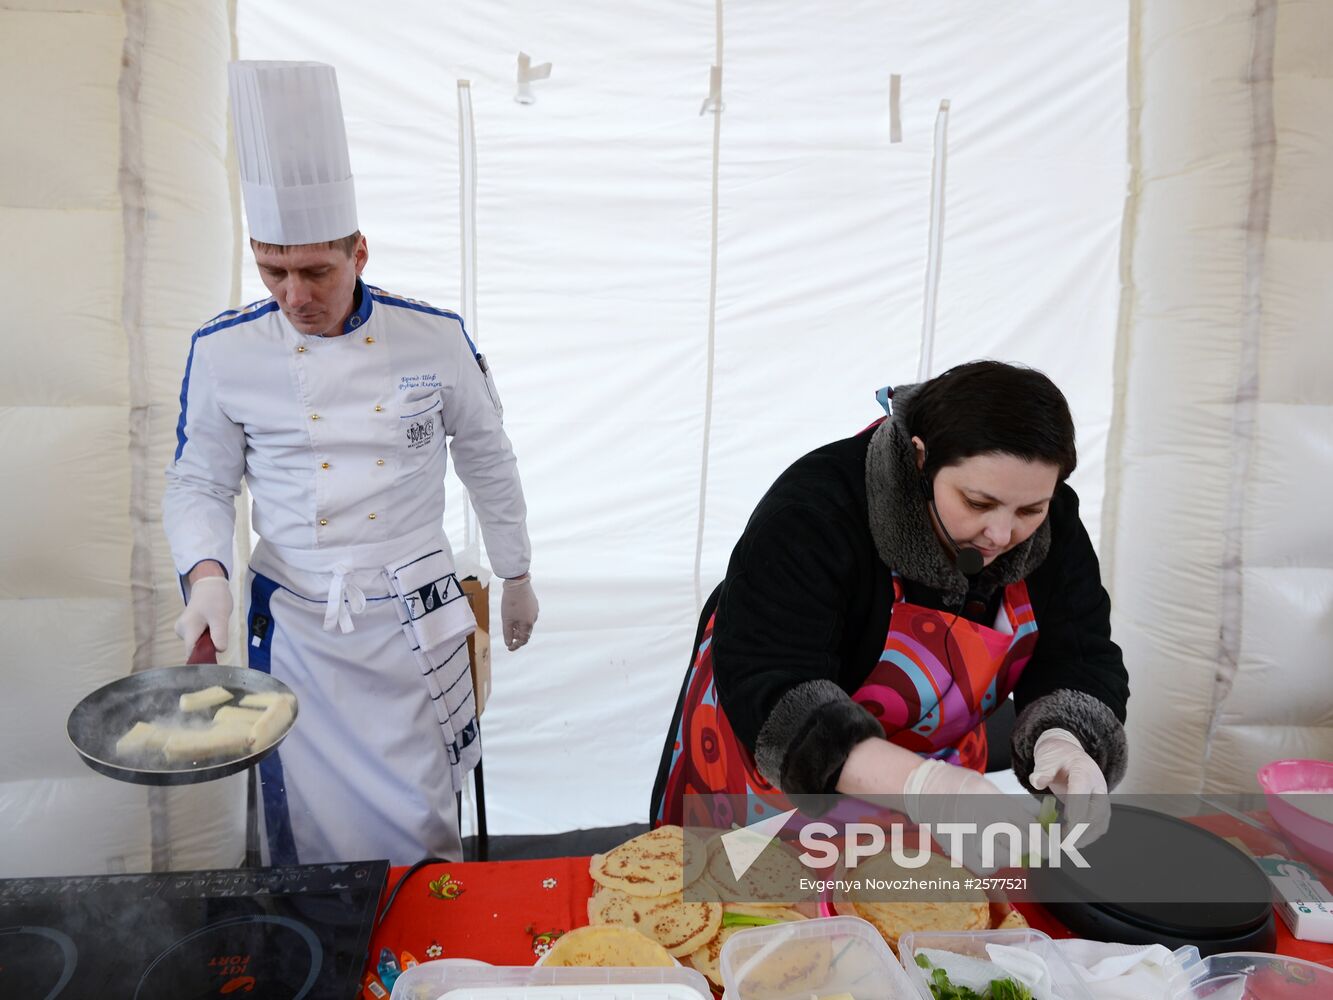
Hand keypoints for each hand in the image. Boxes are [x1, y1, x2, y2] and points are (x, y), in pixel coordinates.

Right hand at [174, 576, 232, 652]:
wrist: (209, 585)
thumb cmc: (215, 599)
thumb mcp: (221, 617)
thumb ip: (219, 634)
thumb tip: (219, 650)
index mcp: (187, 628)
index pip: (191, 652)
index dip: (203, 657)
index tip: (215, 656)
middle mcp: (180, 630)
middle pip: (195, 648)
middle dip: (208, 646)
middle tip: (218, 632)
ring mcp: (181, 629)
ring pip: (196, 643)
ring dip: (207, 639)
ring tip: (214, 625)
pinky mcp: (185, 628)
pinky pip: (196, 638)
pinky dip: (205, 635)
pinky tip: (209, 625)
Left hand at [500, 574, 537, 649]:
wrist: (517, 583)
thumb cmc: (511, 602)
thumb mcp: (506, 619)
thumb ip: (507, 633)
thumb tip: (509, 643)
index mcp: (527, 624)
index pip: (523, 640)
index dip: (516, 645)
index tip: (509, 648)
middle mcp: (533, 618)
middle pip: (526, 631)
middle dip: (517, 635)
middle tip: (509, 634)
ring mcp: (535, 610)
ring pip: (527, 623)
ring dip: (519, 626)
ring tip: (510, 622)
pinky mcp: (534, 604)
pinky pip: (528, 615)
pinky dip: (522, 618)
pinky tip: (515, 613)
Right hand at [903, 758, 1042, 873]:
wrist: (925, 790)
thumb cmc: (959, 786)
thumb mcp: (989, 787)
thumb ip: (1015, 805)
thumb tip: (1041, 818)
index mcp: (993, 800)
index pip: (1029, 825)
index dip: (1044, 838)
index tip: (1052, 845)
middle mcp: (983, 819)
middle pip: (1021, 843)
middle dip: (1034, 848)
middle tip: (1038, 849)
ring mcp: (970, 836)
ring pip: (1005, 858)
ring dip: (1013, 855)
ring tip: (1008, 846)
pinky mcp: (959, 850)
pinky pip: (986, 867)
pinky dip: (993, 864)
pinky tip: (990, 853)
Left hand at [1030, 728, 1109, 842]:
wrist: (1068, 755)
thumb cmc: (1058, 757)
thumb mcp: (1047, 758)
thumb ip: (1043, 770)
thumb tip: (1038, 782)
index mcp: (1084, 770)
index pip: (1083, 789)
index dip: (1078, 806)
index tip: (1069, 821)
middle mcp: (1096, 784)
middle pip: (1096, 809)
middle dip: (1082, 827)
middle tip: (1067, 840)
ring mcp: (1099, 796)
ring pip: (1100, 820)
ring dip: (1086, 835)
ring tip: (1068, 845)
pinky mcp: (1098, 807)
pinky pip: (1099, 824)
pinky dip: (1089, 835)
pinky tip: (1074, 842)